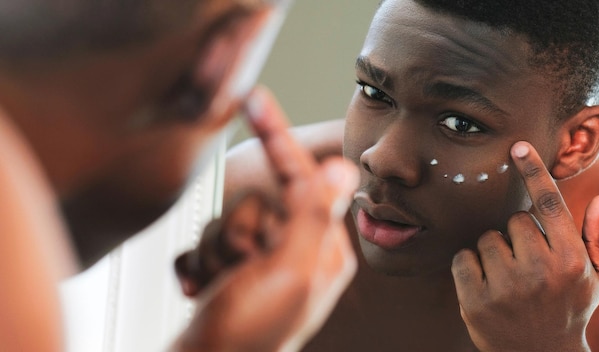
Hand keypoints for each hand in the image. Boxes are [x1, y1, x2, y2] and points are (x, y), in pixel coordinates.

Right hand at [173, 87, 358, 351]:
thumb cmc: (249, 334)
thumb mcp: (289, 271)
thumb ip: (313, 217)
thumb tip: (344, 166)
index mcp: (322, 251)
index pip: (301, 179)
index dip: (277, 138)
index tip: (253, 99)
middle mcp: (296, 252)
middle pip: (257, 201)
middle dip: (237, 235)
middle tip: (241, 271)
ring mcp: (263, 262)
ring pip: (228, 221)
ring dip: (215, 255)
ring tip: (220, 287)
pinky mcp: (232, 270)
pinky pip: (205, 241)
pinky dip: (198, 266)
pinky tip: (203, 291)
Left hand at [451, 141, 598, 351]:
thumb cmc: (568, 309)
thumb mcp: (595, 279)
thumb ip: (596, 238)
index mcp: (570, 259)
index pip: (548, 204)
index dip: (533, 171)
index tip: (518, 146)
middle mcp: (539, 270)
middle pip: (513, 222)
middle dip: (517, 237)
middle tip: (526, 263)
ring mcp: (506, 286)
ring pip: (486, 238)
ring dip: (493, 253)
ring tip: (508, 279)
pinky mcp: (476, 300)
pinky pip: (462, 258)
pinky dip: (469, 266)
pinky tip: (486, 285)